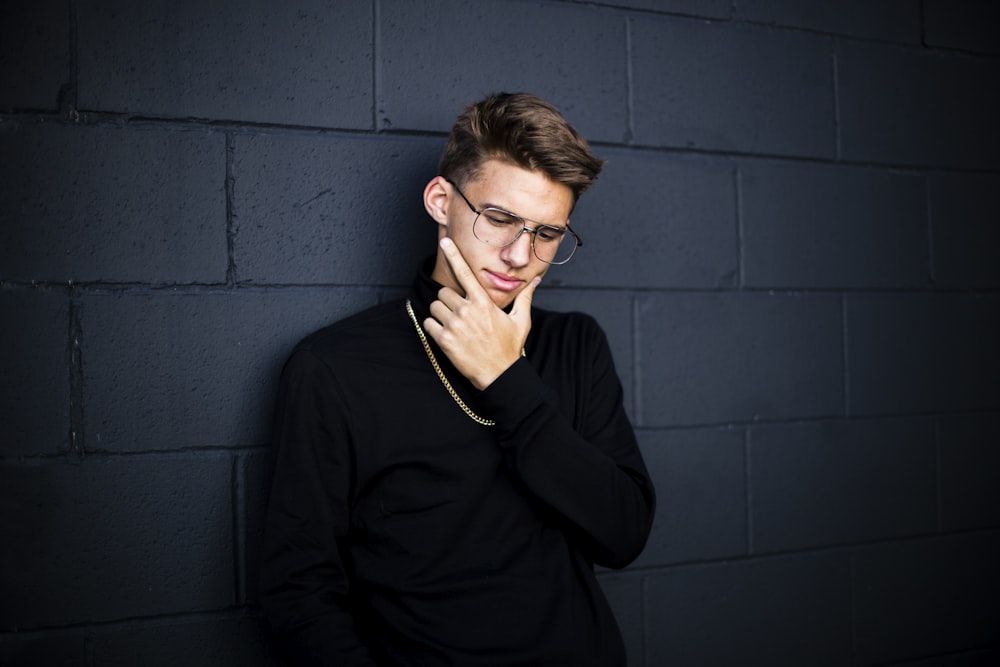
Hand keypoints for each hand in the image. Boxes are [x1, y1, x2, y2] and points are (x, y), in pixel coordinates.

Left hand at [424, 238, 539, 389]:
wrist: (499, 375)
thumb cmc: (510, 348)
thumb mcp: (521, 320)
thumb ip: (525, 297)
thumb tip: (535, 280)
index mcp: (484, 303)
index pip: (465, 272)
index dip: (454, 254)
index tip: (445, 241)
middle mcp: (467, 311)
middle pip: (445, 292)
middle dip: (450, 301)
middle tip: (461, 314)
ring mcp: (454, 325)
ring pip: (435, 306)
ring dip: (441, 313)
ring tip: (455, 325)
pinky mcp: (444, 340)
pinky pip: (428, 323)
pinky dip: (434, 327)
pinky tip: (447, 335)